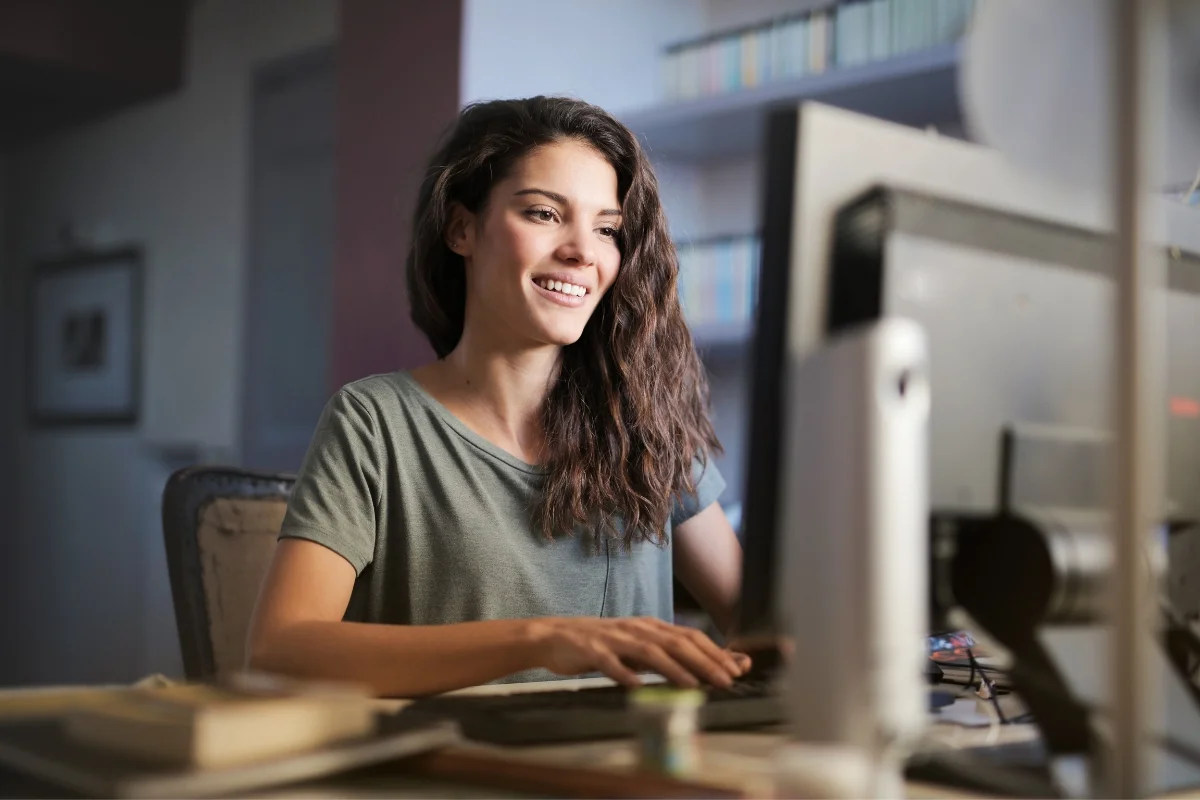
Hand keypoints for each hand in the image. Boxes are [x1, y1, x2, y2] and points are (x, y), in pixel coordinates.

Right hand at [528, 616, 751, 687]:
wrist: (555, 636)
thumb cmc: (603, 645)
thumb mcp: (638, 646)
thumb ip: (668, 655)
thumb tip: (704, 668)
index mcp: (650, 627)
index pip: (690, 636)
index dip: (715, 652)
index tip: (738, 669)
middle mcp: (636, 629)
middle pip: (676, 643)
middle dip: (704, 662)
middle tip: (726, 681)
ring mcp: (614, 639)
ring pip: (649, 652)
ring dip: (674, 669)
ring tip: (693, 685)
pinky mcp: (592, 650)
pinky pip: (610, 662)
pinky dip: (625, 674)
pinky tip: (637, 686)